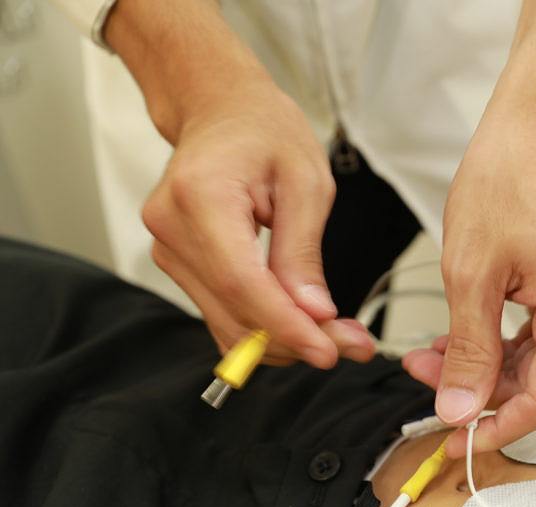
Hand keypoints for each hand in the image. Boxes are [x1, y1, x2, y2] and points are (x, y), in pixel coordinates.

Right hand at [108, 0, 373, 365]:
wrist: (222, 111)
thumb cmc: (264, 132)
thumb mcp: (306, 182)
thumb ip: (304, 252)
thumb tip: (314, 314)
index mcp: (200, 195)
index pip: (242, 282)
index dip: (285, 326)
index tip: (327, 352)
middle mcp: (171, 227)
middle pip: (235, 310)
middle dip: (296, 338)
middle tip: (353, 346)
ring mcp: (168, 249)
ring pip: (228, 322)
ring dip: (284, 340)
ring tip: (339, 336)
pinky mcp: (178, 264)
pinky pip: (223, 312)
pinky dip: (265, 327)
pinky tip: (305, 326)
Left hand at [402, 118, 535, 456]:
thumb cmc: (509, 180)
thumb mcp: (471, 275)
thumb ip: (468, 352)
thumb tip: (460, 411)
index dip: (495, 429)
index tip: (453, 442)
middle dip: (477, 388)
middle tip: (422, 374)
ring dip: (484, 363)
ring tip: (430, 350)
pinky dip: (501, 341)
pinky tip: (462, 333)